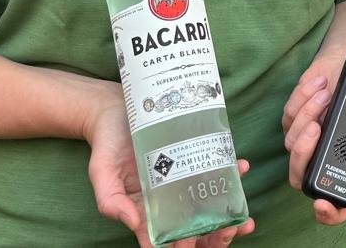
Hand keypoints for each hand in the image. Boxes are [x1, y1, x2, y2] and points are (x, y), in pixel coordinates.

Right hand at [85, 84, 256, 246]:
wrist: (114, 110)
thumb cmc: (107, 144)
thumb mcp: (101, 172)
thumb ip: (110, 201)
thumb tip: (133, 224)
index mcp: (145, 212)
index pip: (166, 243)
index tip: (193, 243)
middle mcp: (167, 202)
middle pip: (195, 232)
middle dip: (216, 238)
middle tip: (231, 229)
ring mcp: (182, 182)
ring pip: (210, 210)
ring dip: (230, 218)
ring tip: (244, 217)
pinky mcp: (192, 160)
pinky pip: (215, 173)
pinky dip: (232, 176)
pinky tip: (241, 167)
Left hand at [281, 48, 345, 225]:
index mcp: (341, 167)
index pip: (333, 203)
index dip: (328, 213)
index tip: (323, 205)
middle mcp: (318, 159)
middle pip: (298, 175)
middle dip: (303, 153)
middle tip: (316, 128)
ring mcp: (302, 140)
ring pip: (291, 140)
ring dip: (309, 113)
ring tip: (328, 95)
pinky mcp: (290, 119)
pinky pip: (289, 114)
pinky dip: (304, 97)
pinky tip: (320, 85)